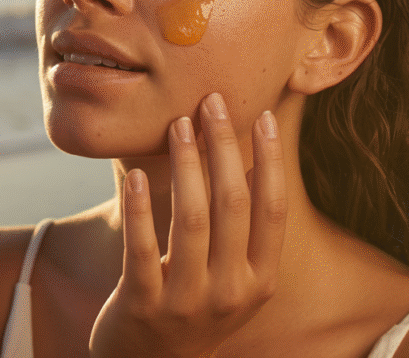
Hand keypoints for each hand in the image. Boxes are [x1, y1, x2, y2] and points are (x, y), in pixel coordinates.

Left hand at [90, 93, 288, 357]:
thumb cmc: (197, 306)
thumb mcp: (234, 279)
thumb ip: (241, 231)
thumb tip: (244, 152)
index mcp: (260, 280)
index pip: (273, 211)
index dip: (270, 160)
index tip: (262, 116)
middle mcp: (230, 292)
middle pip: (233, 205)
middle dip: (224, 147)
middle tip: (211, 103)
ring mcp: (187, 301)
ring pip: (191, 220)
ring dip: (186, 165)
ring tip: (178, 125)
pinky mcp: (142, 305)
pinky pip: (141, 248)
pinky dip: (140, 208)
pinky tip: (135, 174)